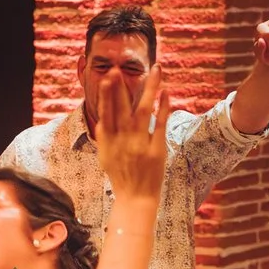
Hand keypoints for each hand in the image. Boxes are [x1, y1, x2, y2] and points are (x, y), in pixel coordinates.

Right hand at [93, 67, 170, 200]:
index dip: (106, 94)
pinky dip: (163, 107)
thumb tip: (103, 117)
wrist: (135, 199)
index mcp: (108, 141)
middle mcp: (123, 141)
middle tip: (118, 69)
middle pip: (121, 109)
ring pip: (143, 111)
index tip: (108, 77)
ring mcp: (140, 144)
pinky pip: (160, 124)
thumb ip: (104, 136)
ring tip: (154, 70)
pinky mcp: (156, 149)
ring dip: (149, 89)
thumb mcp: (105, 156)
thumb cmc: (121, 176)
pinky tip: (166, 92)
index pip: (106, 112)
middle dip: (119, 88)